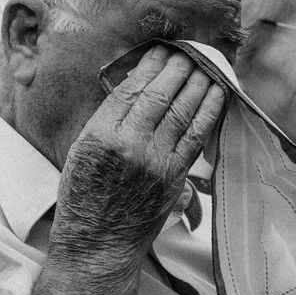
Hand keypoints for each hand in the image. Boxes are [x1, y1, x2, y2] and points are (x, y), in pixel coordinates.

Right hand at [47, 48, 227, 271]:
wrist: (97, 245)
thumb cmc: (82, 197)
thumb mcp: (80, 151)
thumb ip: (105, 120)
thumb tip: (134, 86)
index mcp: (100, 136)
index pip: (130, 89)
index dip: (149, 65)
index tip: (159, 51)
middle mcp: (130, 145)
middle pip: (160, 94)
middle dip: (177, 67)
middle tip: (186, 50)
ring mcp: (156, 162)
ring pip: (183, 110)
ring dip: (197, 82)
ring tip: (204, 63)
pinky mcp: (175, 176)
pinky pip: (197, 135)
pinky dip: (209, 110)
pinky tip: (215, 92)